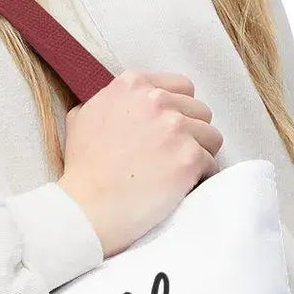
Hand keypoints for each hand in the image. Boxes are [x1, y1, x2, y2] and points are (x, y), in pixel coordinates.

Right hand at [57, 70, 220, 256]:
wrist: (86, 207)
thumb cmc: (82, 169)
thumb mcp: (81, 117)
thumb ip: (108, 100)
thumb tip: (121, 101)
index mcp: (132, 85)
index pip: (181, 87)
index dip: (178, 110)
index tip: (169, 129)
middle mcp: (156, 100)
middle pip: (200, 111)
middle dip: (191, 132)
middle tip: (172, 154)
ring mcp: (175, 128)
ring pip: (211, 136)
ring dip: (199, 153)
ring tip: (178, 171)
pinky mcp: (189, 158)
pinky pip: (211, 163)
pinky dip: (200, 177)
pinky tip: (180, 187)